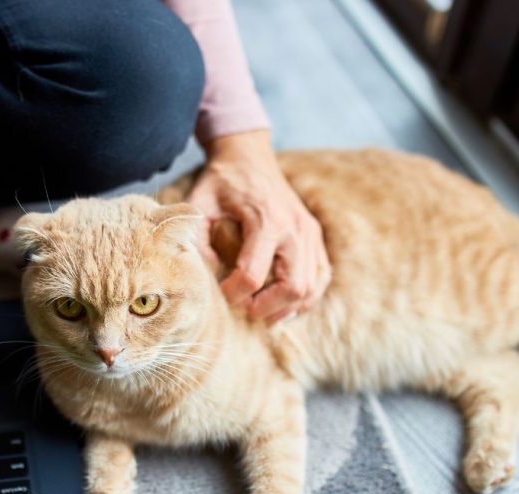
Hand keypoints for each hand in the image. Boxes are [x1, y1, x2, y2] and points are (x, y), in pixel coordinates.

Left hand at [188, 129, 329, 322]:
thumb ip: (197, 239)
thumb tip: (205, 276)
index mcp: (266, 220)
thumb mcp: (199, 204)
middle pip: (293, 287)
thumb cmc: (220, 182)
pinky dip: (306, 297)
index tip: (219, 295)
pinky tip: (284, 305)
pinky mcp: (314, 236)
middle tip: (244, 311)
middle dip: (266, 308)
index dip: (233, 295)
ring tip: (263, 314)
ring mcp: (309, 232)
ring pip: (312, 287)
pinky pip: (321, 276)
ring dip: (288, 308)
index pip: (252, 275)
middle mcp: (294, 228)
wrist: (248, 155)